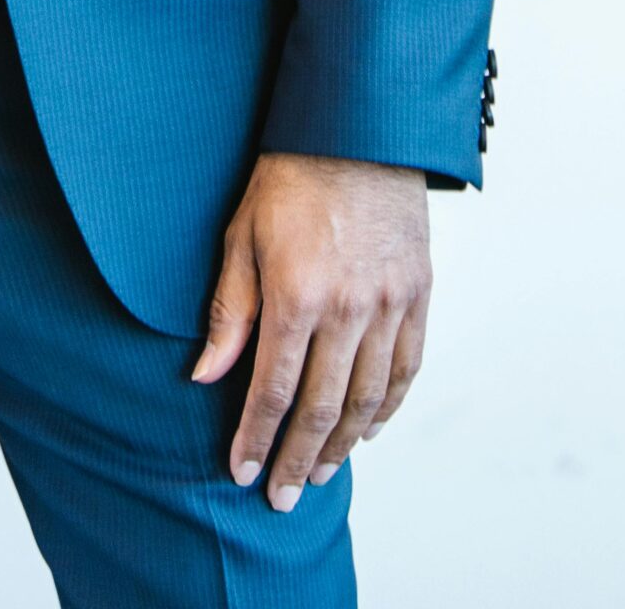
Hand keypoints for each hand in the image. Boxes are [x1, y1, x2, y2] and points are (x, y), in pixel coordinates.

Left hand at [191, 152, 430, 508]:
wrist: (357, 129)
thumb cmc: (289, 177)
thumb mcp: (241, 236)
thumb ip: (230, 311)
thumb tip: (205, 376)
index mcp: (297, 294)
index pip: (272, 389)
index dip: (255, 437)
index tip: (242, 471)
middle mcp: (349, 308)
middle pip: (323, 408)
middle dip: (296, 458)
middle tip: (282, 496)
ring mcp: (390, 303)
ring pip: (368, 399)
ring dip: (343, 444)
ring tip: (319, 471)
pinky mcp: (418, 293)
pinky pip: (407, 367)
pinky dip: (389, 407)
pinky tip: (369, 429)